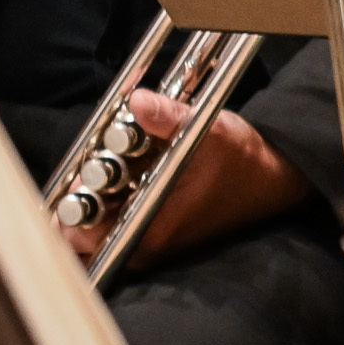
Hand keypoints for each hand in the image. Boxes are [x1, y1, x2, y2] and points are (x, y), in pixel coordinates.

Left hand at [70, 94, 308, 270]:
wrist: (274, 178)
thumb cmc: (242, 158)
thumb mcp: (207, 131)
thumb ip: (168, 117)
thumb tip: (136, 100)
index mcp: (151, 229)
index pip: (80, 237)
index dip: (70, 205)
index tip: (77, 178)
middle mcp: (145, 244)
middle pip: (80, 239)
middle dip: (77, 203)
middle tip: (88, 173)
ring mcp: (149, 242)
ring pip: (95, 236)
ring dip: (90, 206)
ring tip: (102, 176)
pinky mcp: (156, 234)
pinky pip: (113, 230)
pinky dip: (107, 209)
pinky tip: (118, 182)